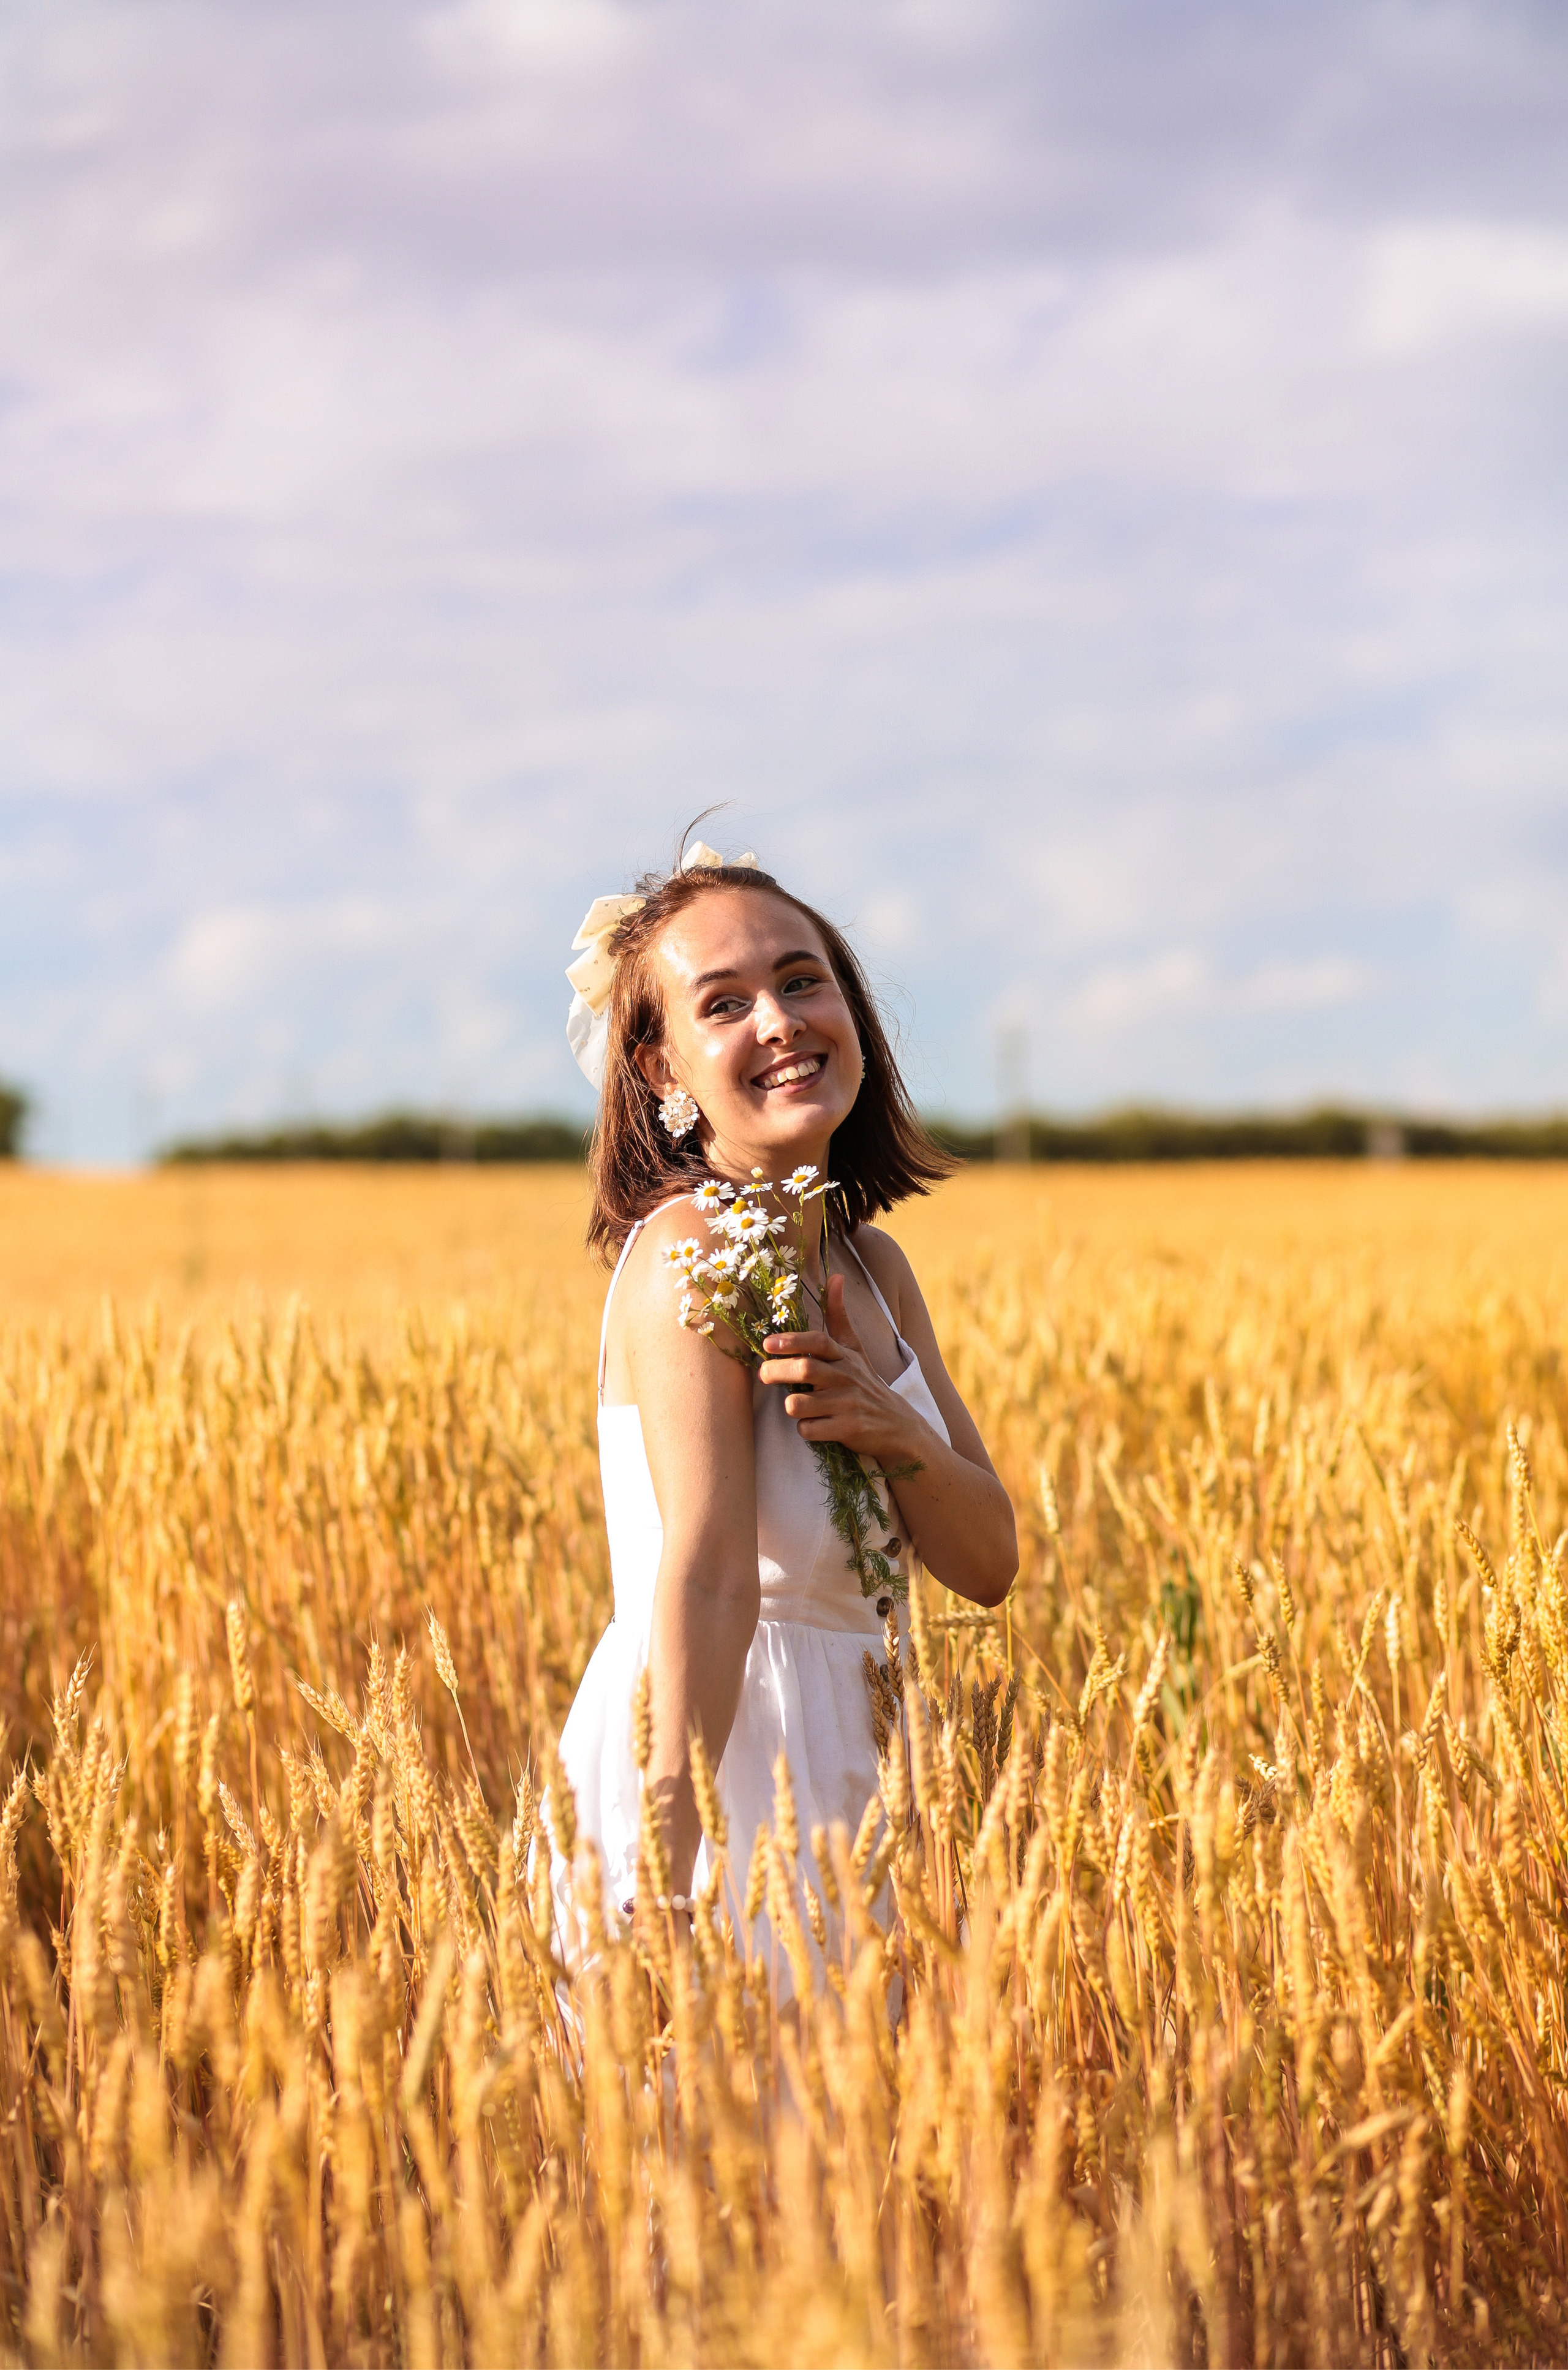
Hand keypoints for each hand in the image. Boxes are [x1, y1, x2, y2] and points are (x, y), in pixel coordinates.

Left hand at [758, 1272, 915, 1461]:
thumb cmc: (866, 1384)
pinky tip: (814, 1425)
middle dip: (776, 1372)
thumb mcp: (855, 1350)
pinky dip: (805, 1429)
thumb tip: (835, 1277)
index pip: (819, 1342)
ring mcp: (849, 1404)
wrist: (899, 1426)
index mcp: (846, 1357)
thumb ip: (839, 1316)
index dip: (792, 1340)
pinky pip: (810, 1429)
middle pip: (805, 1370)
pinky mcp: (849, 1430)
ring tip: (797, 1405)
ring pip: (801, 1404)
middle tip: (763, 1374)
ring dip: (791, 1406)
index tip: (768, 1343)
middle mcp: (848, 1377)